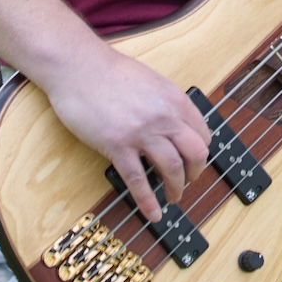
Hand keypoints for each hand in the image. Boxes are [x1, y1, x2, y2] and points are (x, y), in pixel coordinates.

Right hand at [37, 41, 211, 222]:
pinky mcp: (118, 146)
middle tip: (187, 182)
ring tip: (173, 199)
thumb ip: (165, 103)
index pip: (202, 133)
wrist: (79, 67)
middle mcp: (164, 117)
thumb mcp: (150, 81)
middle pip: (195, 154)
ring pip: (172, 169)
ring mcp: (142, 133)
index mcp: (174, 99)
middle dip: (195, 173)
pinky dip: (148, 201)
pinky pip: (138, 180)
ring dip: (175, 189)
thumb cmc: (109, 72)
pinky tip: (153, 213)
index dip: (201, 152)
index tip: (195, 161)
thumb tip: (173, 123)